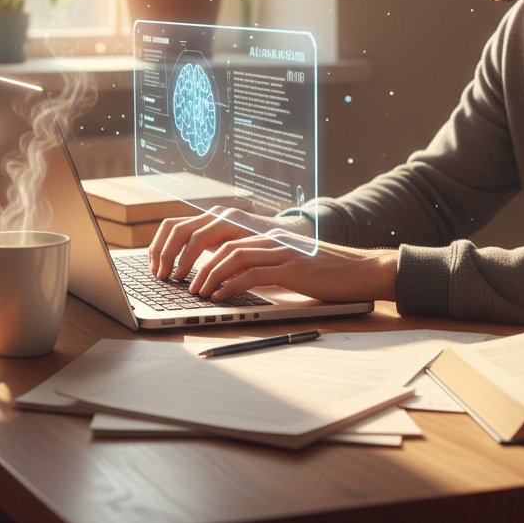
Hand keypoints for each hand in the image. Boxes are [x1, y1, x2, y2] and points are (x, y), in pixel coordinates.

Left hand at [147, 207, 313, 281]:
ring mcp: (279, 249)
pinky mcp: (292, 266)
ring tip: (195, 293)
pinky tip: (220, 297)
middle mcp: (264, 234)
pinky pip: (252, 273)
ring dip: (206, 274)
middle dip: (183, 257)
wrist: (360, 270)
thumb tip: (218, 275)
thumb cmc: (320, 272)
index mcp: (257, 231)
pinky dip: (231, 285)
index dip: (179, 242)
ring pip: (229, 253)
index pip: (206, 225)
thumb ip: (252, 262)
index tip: (163, 263)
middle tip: (169, 279)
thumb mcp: (279, 262)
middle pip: (210, 234)